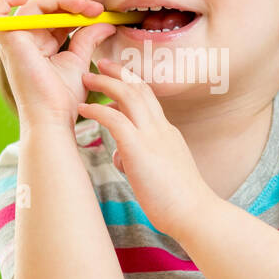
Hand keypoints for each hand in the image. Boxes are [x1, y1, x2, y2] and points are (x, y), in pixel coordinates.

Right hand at [0, 0, 116, 130]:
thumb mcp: (79, 61)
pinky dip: (5, 0)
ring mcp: (15, 40)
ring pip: (34, 5)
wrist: (54, 118)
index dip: (77, 8)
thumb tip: (106, 22)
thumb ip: (89, 38)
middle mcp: (25, 40)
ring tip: (86, 8)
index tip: (100, 12)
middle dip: (73, 2)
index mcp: (40, 44)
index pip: (56, 15)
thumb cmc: (63, 98)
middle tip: (97, 9)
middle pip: (45, 7)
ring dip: (62, 0)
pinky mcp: (9, 42)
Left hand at [77, 57, 215, 236]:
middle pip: (140, 88)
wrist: (195, 214)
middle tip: (100, 64)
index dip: (132, 85)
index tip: (117, 78)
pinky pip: (115, 119)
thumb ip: (141, 158)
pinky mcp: (139, 149)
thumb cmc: (179, 202)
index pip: (149, 100)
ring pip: (128, 96)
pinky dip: (97, 110)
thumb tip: (122, 157)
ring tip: (86, 77)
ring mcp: (152, 137)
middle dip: (119, 72)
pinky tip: (82, 108)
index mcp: (168, 134)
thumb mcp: (161, 171)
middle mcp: (161, 129)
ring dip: (106, 83)